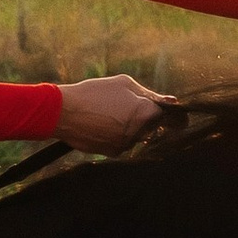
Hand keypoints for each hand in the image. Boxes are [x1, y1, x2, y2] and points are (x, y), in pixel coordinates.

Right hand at [55, 73, 169, 149]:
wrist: (63, 112)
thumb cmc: (94, 93)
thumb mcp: (124, 84)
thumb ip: (150, 94)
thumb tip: (171, 102)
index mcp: (145, 113)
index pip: (170, 117)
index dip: (172, 115)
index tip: (174, 116)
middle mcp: (138, 132)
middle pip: (152, 126)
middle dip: (146, 118)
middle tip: (126, 106)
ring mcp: (125, 145)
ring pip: (136, 136)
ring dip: (130, 127)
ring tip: (109, 113)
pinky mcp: (112, 153)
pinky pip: (122, 143)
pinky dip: (116, 135)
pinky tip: (101, 124)